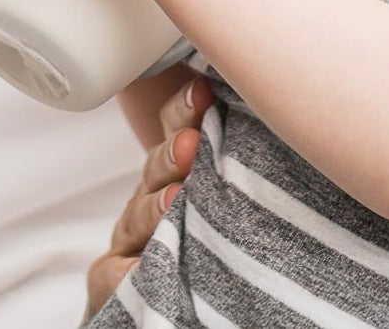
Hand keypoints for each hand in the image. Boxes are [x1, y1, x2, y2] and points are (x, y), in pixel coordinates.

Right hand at [86, 74, 214, 316]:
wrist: (176, 298)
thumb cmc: (212, 230)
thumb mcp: (223, 187)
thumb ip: (236, 152)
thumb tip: (276, 107)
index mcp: (176, 165)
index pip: (176, 127)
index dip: (186, 108)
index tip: (204, 91)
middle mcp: (151, 195)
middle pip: (156, 168)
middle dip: (171, 153)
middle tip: (189, 143)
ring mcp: (130, 237)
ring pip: (137, 217)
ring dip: (154, 207)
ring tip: (173, 199)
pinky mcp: (112, 280)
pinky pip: (113, 275)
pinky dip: (124, 272)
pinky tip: (136, 267)